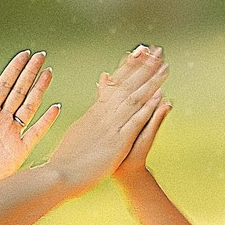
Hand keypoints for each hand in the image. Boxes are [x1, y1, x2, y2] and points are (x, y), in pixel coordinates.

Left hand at [0, 51, 56, 192]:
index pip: (3, 85)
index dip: (14, 69)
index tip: (25, 54)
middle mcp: (1, 120)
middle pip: (19, 91)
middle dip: (30, 73)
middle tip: (41, 56)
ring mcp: (11, 134)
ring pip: (29, 106)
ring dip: (39, 90)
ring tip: (48, 73)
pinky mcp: (19, 151)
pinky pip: (36, 132)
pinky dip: (46, 120)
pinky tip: (54, 107)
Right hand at [46, 45, 167, 190]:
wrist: (60, 174)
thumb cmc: (67, 157)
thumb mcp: (80, 128)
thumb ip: (92, 110)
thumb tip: (96, 98)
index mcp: (95, 111)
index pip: (115, 83)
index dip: (128, 66)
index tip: (139, 51)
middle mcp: (104, 114)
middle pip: (127, 85)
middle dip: (144, 67)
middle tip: (157, 50)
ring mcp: (111, 126)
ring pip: (134, 98)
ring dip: (151, 82)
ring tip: (165, 66)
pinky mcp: (118, 141)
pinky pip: (135, 121)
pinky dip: (147, 107)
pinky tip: (159, 96)